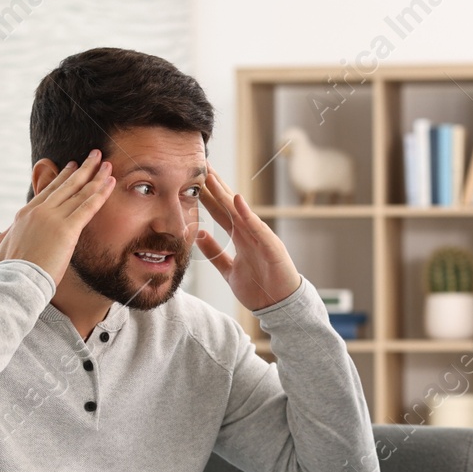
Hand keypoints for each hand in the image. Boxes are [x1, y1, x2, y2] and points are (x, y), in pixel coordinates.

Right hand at [0, 148, 116, 288]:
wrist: (13, 284)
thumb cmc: (4, 274)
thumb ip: (3, 239)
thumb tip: (5, 234)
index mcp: (24, 215)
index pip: (48, 191)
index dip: (62, 178)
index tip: (72, 167)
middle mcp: (39, 211)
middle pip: (66, 185)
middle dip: (83, 169)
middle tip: (95, 156)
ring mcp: (53, 219)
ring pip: (79, 192)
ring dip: (95, 176)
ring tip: (107, 164)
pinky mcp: (67, 231)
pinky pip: (88, 207)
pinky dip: (100, 193)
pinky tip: (110, 183)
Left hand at [195, 169, 301, 311]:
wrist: (279, 307)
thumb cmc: (259, 289)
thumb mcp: (228, 270)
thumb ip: (215, 253)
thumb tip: (198, 236)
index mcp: (240, 237)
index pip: (220, 211)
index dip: (206, 196)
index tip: (192, 179)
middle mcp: (250, 233)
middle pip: (228, 205)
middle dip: (214, 185)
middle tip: (200, 164)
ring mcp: (261, 238)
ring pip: (240, 212)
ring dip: (225, 194)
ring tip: (211, 176)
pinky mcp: (272, 247)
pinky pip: (258, 228)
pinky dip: (247, 214)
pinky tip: (237, 200)